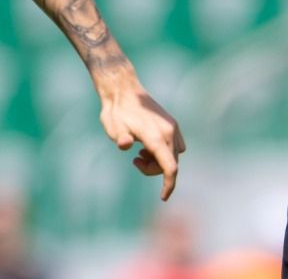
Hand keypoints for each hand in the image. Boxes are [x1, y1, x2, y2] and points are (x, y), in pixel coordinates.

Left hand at [94, 69, 185, 199]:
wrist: (123, 89)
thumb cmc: (116, 111)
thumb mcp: (112, 126)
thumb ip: (120, 136)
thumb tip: (125, 144)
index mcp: (156, 136)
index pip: (170, 168)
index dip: (169, 185)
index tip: (163, 198)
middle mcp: (169, 131)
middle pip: (170, 164)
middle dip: (155, 170)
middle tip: (135, 161)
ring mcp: (172, 126)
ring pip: (174, 155)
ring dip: (159, 160)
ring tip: (140, 153)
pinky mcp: (172, 123)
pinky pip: (175, 146)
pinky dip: (163, 151)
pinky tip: (147, 145)